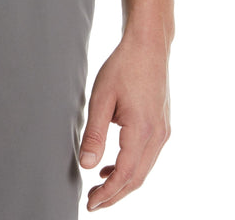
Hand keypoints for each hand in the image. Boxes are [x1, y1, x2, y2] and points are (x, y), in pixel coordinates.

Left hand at [79, 29, 171, 210]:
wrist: (148, 47)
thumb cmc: (123, 67)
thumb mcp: (101, 98)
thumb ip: (94, 133)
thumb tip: (86, 164)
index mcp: (142, 132)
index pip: (125, 175)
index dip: (107, 193)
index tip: (90, 203)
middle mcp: (157, 136)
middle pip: (137, 178)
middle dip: (114, 194)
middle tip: (92, 202)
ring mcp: (162, 132)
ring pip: (144, 169)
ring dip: (122, 182)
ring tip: (99, 187)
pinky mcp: (161, 126)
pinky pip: (147, 156)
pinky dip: (131, 167)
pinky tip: (112, 165)